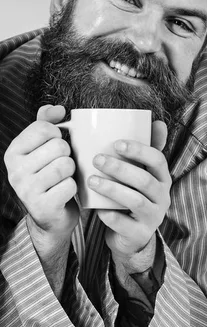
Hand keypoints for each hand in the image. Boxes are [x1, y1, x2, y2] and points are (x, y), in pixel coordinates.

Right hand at [4, 104, 77, 250]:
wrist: (50, 218)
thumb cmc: (50, 177)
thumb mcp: (42, 149)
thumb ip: (45, 124)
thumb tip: (57, 108)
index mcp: (13, 152)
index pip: (44, 128)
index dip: (58, 135)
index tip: (54, 147)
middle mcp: (14, 170)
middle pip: (59, 146)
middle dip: (68, 156)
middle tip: (61, 167)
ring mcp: (26, 190)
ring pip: (66, 165)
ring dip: (72, 172)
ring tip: (63, 179)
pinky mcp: (42, 206)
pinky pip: (70, 185)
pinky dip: (73, 189)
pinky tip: (64, 194)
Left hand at [88, 120, 170, 266]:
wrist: (132, 235)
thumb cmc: (133, 196)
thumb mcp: (142, 173)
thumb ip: (146, 150)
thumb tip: (158, 121)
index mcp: (163, 178)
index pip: (158, 160)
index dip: (139, 150)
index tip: (117, 143)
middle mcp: (163, 196)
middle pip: (145, 180)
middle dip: (120, 168)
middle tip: (96, 159)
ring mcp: (153, 216)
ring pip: (135, 201)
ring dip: (113, 189)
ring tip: (91, 180)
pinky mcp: (141, 234)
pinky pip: (126, 225)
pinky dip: (111, 216)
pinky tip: (97, 208)